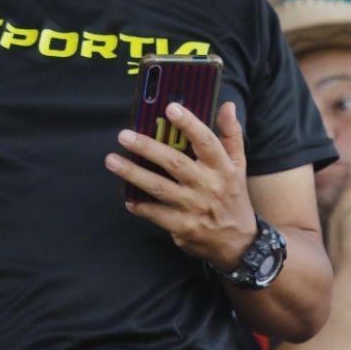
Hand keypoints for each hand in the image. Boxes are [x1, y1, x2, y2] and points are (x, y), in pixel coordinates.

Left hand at [106, 101, 258, 268]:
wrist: (240, 243)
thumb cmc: (233, 195)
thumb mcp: (238, 165)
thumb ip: (231, 135)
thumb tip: (227, 106)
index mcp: (222, 168)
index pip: (206, 141)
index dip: (189, 124)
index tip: (170, 108)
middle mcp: (208, 186)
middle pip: (174, 162)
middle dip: (147, 147)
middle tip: (123, 135)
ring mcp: (194, 208)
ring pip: (159, 187)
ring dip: (132, 173)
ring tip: (111, 160)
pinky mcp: (184, 227)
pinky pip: (156, 214)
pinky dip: (140, 206)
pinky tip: (126, 197)